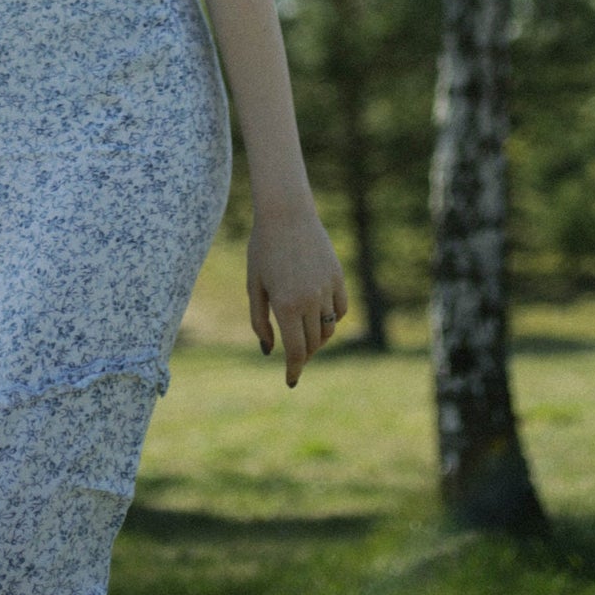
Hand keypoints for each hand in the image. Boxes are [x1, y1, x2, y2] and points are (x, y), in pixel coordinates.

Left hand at [247, 204, 347, 387]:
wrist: (286, 213)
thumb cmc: (263, 248)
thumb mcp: (254, 285)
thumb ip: (260, 321)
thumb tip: (269, 351)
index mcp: (286, 305)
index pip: (295, 351)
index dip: (293, 369)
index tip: (291, 381)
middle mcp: (310, 300)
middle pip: (312, 344)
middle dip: (302, 354)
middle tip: (294, 357)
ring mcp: (327, 288)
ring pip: (328, 329)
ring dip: (317, 339)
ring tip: (304, 336)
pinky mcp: (338, 277)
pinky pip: (340, 310)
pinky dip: (332, 319)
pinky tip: (319, 317)